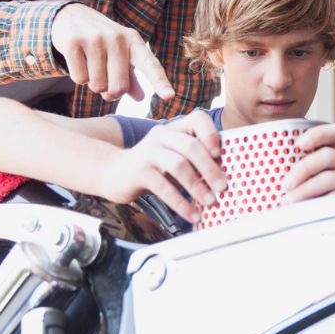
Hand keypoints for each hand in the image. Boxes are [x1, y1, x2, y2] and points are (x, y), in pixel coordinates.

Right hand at [51, 4, 174, 101]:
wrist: (71, 15)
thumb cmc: (102, 42)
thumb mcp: (121, 54)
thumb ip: (131, 77)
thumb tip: (141, 98)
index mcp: (133, 41)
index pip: (150, 65)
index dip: (160, 82)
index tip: (170, 97)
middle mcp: (117, 38)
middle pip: (119, 87)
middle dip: (110, 92)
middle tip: (105, 80)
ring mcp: (95, 39)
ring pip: (97, 86)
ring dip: (93, 84)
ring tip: (90, 66)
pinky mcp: (73, 42)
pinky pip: (80, 79)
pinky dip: (78, 77)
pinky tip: (78, 61)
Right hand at [100, 110, 225, 222]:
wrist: (111, 172)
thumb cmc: (150, 167)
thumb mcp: (171, 156)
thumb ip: (193, 160)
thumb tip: (222, 178)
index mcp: (174, 129)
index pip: (198, 118)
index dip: (211, 134)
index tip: (220, 154)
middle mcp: (161, 135)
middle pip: (191, 146)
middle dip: (211, 169)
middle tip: (222, 187)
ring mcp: (147, 152)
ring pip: (179, 166)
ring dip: (198, 187)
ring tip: (210, 202)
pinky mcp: (138, 171)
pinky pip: (163, 187)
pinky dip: (181, 203)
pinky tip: (191, 214)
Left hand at [280, 123, 334, 204]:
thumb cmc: (329, 195)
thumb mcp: (322, 177)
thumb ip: (307, 167)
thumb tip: (271, 164)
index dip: (317, 135)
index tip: (298, 145)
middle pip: (328, 156)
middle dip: (302, 169)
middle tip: (284, 184)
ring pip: (330, 178)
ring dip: (305, 190)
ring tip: (287, 201)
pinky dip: (319, 203)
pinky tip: (306, 210)